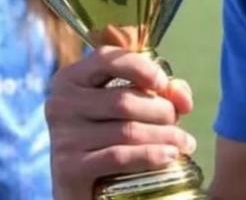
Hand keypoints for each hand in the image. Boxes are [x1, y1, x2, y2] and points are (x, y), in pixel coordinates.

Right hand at [47, 47, 196, 199]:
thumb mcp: (127, 107)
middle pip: (124, 100)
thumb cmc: (108, 138)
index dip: (141, 67)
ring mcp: (63, 137)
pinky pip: (119, 156)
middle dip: (161, 110)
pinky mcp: (68, 168)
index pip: (106, 58)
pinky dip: (150, 155)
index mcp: (70, 79)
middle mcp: (60, 104)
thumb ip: (157, 91)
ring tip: (184, 142)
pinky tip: (170, 156)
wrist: (82, 188)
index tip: (164, 83)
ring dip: (165, 136)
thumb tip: (181, 95)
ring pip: (127, 130)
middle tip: (178, 123)